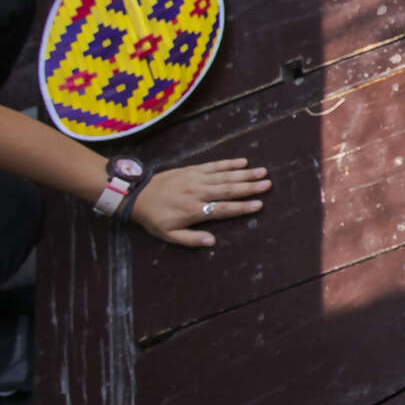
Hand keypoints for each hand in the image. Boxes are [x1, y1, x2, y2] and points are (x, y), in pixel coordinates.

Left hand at [133, 158, 270, 248]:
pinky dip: (228, 163)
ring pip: (224, 176)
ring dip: (244, 174)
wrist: (136, 194)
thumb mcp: (168, 234)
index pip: (223, 209)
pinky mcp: (192, 169)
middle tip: (267, 184)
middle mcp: (198, 192)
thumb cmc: (154, 217)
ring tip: (262, 172)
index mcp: (194, 210)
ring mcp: (196, 178)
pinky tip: (242, 162)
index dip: (242, 207)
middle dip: (249, 187)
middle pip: (228, 190)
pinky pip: (213, 166)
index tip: (258, 205)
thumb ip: (191, 239)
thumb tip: (212, 242)